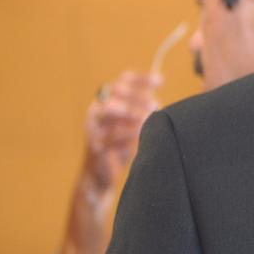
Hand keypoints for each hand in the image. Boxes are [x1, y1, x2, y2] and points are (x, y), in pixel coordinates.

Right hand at [82, 70, 161, 194]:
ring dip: (132, 112)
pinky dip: (128, 136)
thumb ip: (144, 105)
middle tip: (155, 104)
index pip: (123, 80)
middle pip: (116, 90)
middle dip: (137, 96)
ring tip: (148, 119)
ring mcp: (92, 126)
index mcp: (107, 100)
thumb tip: (159, 88)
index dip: (142, 79)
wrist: (102, 174)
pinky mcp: (94, 145)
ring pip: (109, 109)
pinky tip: (139, 138)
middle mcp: (96, 109)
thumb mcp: (134, 121)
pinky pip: (111, 136)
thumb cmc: (122, 143)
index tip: (161, 81)